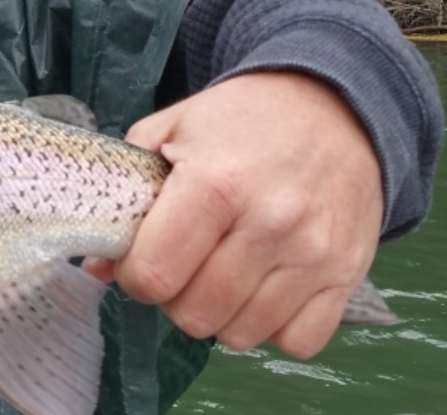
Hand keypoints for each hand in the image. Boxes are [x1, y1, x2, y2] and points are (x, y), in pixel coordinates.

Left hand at [85, 71, 382, 357]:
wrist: (335, 106)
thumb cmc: (243, 118)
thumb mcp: (172, 130)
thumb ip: (128, 195)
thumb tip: (100, 267)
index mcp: (214, 183)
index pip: (154, 275)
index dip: (136, 277)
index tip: (141, 261)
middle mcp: (268, 222)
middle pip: (195, 314)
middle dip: (175, 298)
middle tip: (184, 266)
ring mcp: (313, 253)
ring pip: (242, 335)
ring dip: (222, 314)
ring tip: (224, 274)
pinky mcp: (346, 273)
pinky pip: (299, 341)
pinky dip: (275, 327)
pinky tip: (265, 289)